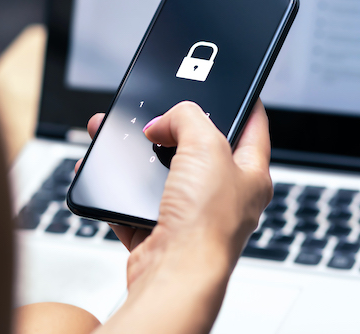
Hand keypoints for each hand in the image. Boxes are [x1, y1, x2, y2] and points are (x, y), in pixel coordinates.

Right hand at [76, 101, 271, 289]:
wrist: (174, 275)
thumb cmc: (206, 225)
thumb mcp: (206, 146)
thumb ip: (187, 117)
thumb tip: (163, 121)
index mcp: (250, 175)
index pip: (253, 127)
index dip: (242, 102)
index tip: (229, 85)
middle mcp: (223, 196)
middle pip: (197, 148)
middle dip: (170, 127)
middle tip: (156, 113)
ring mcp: (190, 215)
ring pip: (161, 173)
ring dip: (137, 156)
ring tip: (117, 138)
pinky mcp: (159, 231)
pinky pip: (134, 202)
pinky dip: (117, 189)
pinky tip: (107, 175)